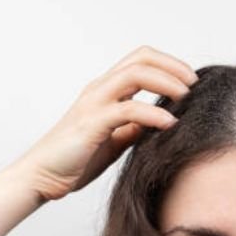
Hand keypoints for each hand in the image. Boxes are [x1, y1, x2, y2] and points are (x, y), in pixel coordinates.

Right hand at [12, 45, 197, 200]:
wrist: (42, 177)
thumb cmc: (74, 160)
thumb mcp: (114, 141)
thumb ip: (134, 128)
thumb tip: (160, 123)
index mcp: (105, 91)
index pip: (141, 60)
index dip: (169, 65)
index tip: (190, 83)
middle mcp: (99, 90)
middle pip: (142, 58)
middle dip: (174, 67)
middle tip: (194, 86)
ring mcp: (94, 103)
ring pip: (135, 74)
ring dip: (167, 82)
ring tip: (186, 99)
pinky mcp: (92, 123)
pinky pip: (129, 109)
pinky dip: (154, 113)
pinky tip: (170, 124)